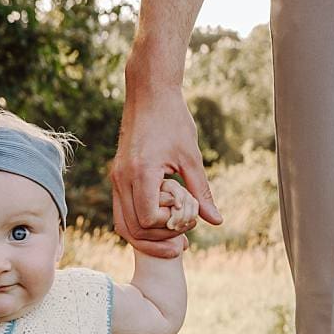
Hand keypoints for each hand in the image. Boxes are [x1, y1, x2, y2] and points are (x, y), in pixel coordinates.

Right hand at [111, 81, 220, 257]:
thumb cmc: (173, 120)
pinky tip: (163, 220)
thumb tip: (215, 221)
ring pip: (123, 224)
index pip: (147, 219)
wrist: (149, 93)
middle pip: (131, 229)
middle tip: (184, 239)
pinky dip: (139, 223)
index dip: (169, 225)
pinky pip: (122, 210)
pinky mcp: (118, 175)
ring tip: (174, 237)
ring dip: (147, 236)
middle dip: (157, 240)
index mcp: (141, 172)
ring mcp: (117, 177)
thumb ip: (201, 192)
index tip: (187, 215)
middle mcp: (122, 178)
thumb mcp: (191, 157)